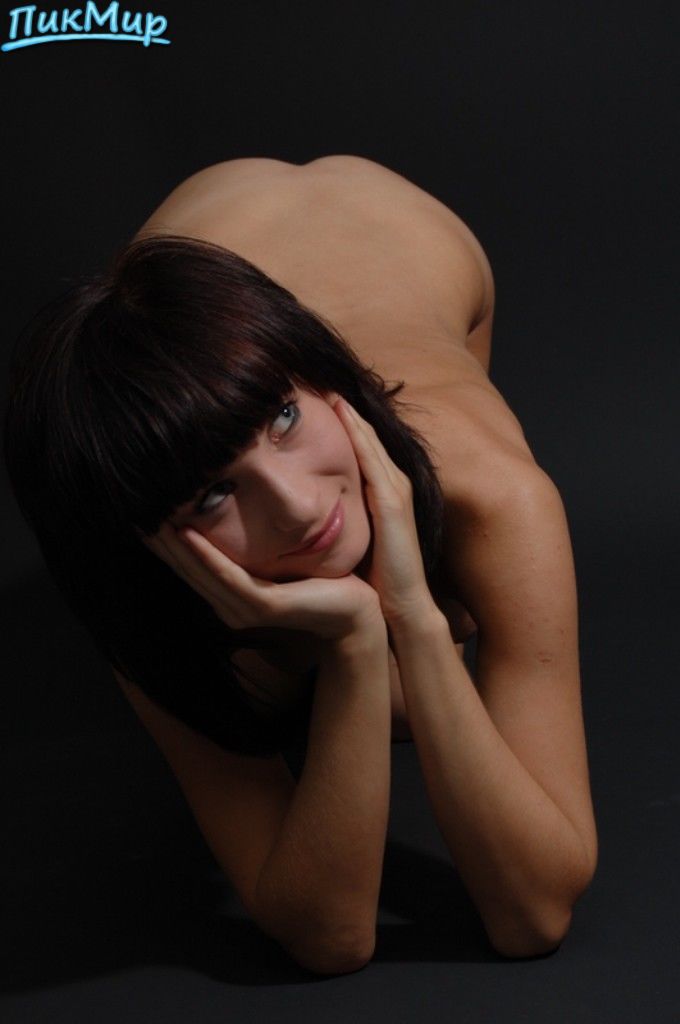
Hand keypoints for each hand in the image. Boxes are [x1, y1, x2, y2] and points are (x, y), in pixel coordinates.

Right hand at [141, 522, 383, 641]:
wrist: (359, 614)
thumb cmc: (324, 581)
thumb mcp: (281, 555)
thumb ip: (256, 540)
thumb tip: (237, 502)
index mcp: (232, 593)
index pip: (189, 563)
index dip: (164, 537)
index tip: (143, 506)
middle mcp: (230, 604)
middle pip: (184, 566)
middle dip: (159, 537)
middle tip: (133, 505)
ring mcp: (244, 608)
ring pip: (198, 570)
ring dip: (172, 543)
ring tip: (149, 515)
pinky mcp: (263, 607)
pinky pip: (227, 576)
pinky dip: (204, 555)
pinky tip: (186, 533)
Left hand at [333, 397, 437, 626]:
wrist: (401, 606)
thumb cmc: (375, 578)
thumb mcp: (351, 536)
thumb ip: (336, 515)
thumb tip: (302, 506)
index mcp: (385, 491)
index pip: (361, 446)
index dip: (341, 421)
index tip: (314, 399)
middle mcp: (395, 483)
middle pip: (366, 435)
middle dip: (345, 407)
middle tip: (317, 379)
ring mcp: (397, 490)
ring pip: (370, 440)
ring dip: (350, 412)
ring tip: (327, 386)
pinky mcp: (392, 502)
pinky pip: (372, 460)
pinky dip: (358, 435)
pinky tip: (341, 413)